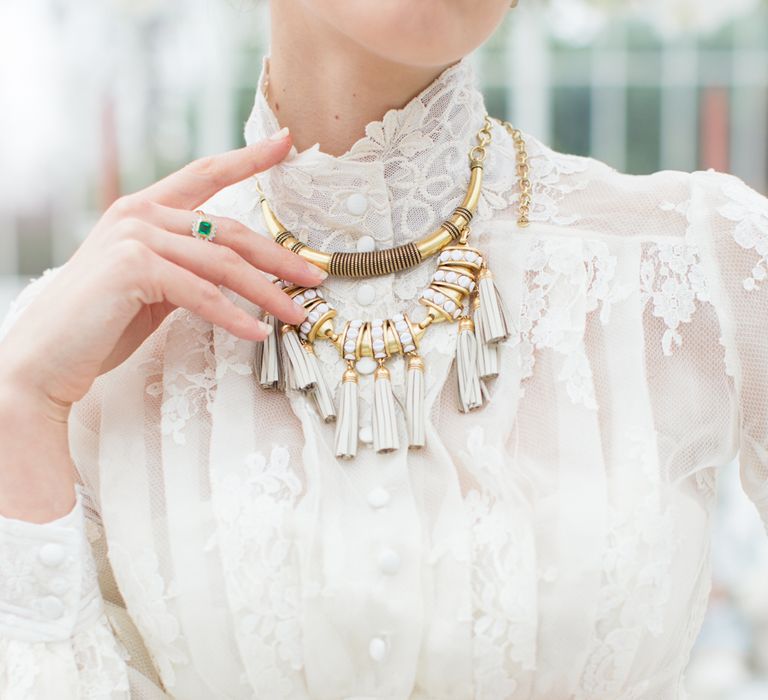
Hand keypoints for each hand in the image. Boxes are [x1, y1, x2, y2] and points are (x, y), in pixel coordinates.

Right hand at [0, 129, 322, 417]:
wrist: (47, 357)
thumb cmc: (100, 322)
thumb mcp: (152, 285)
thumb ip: (187, 266)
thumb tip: (234, 273)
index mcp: (144, 210)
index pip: (205, 175)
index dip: (248, 159)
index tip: (286, 144)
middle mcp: (139, 214)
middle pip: (229, 231)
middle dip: (279, 256)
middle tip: (314, 277)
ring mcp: (134, 236)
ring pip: (223, 263)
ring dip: (266, 293)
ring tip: (296, 314)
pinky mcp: (133, 267)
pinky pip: (201, 293)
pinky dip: (234, 316)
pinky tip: (257, 332)